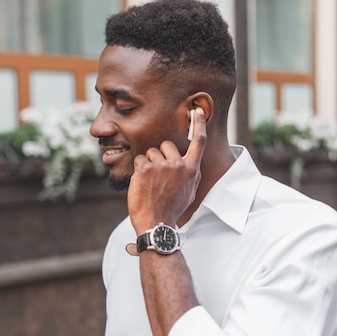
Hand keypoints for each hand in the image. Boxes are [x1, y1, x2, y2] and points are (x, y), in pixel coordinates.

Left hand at [128, 108, 206, 233]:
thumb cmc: (171, 210)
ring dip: (147, 164)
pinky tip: (141, 184)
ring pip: (150, 152)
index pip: (198, 142)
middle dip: (160, 155)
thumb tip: (191, 165)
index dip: (198, 125)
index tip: (196, 111)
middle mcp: (178, 165)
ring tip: (150, 183)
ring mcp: (161, 166)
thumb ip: (190, 175)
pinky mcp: (145, 168)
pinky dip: (137, 170)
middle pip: (166, 145)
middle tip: (158, 175)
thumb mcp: (189, 193)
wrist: (156, 223)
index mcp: (191, 170)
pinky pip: (139, 160)